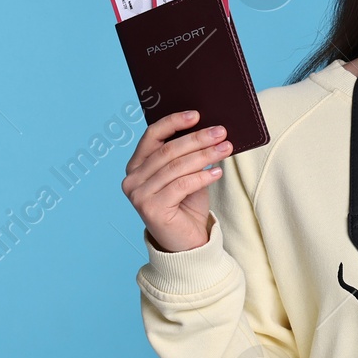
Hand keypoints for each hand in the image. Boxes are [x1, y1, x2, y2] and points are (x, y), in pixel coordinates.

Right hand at [122, 111, 233, 251]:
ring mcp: (138, 195)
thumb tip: (208, 129)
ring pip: (176, 167)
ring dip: (204, 155)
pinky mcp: (151, 209)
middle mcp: (132, 179)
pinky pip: (181, 185)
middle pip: (168, 150)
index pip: (152, 135)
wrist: (187, 243)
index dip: (174, 122)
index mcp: (136, 165)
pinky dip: (202, 177)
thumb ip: (187, 155)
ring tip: (226, 148)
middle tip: (221, 132)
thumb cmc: (186, 206)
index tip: (197, 115)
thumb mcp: (186, 175)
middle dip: (197, 138)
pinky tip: (217, 172)